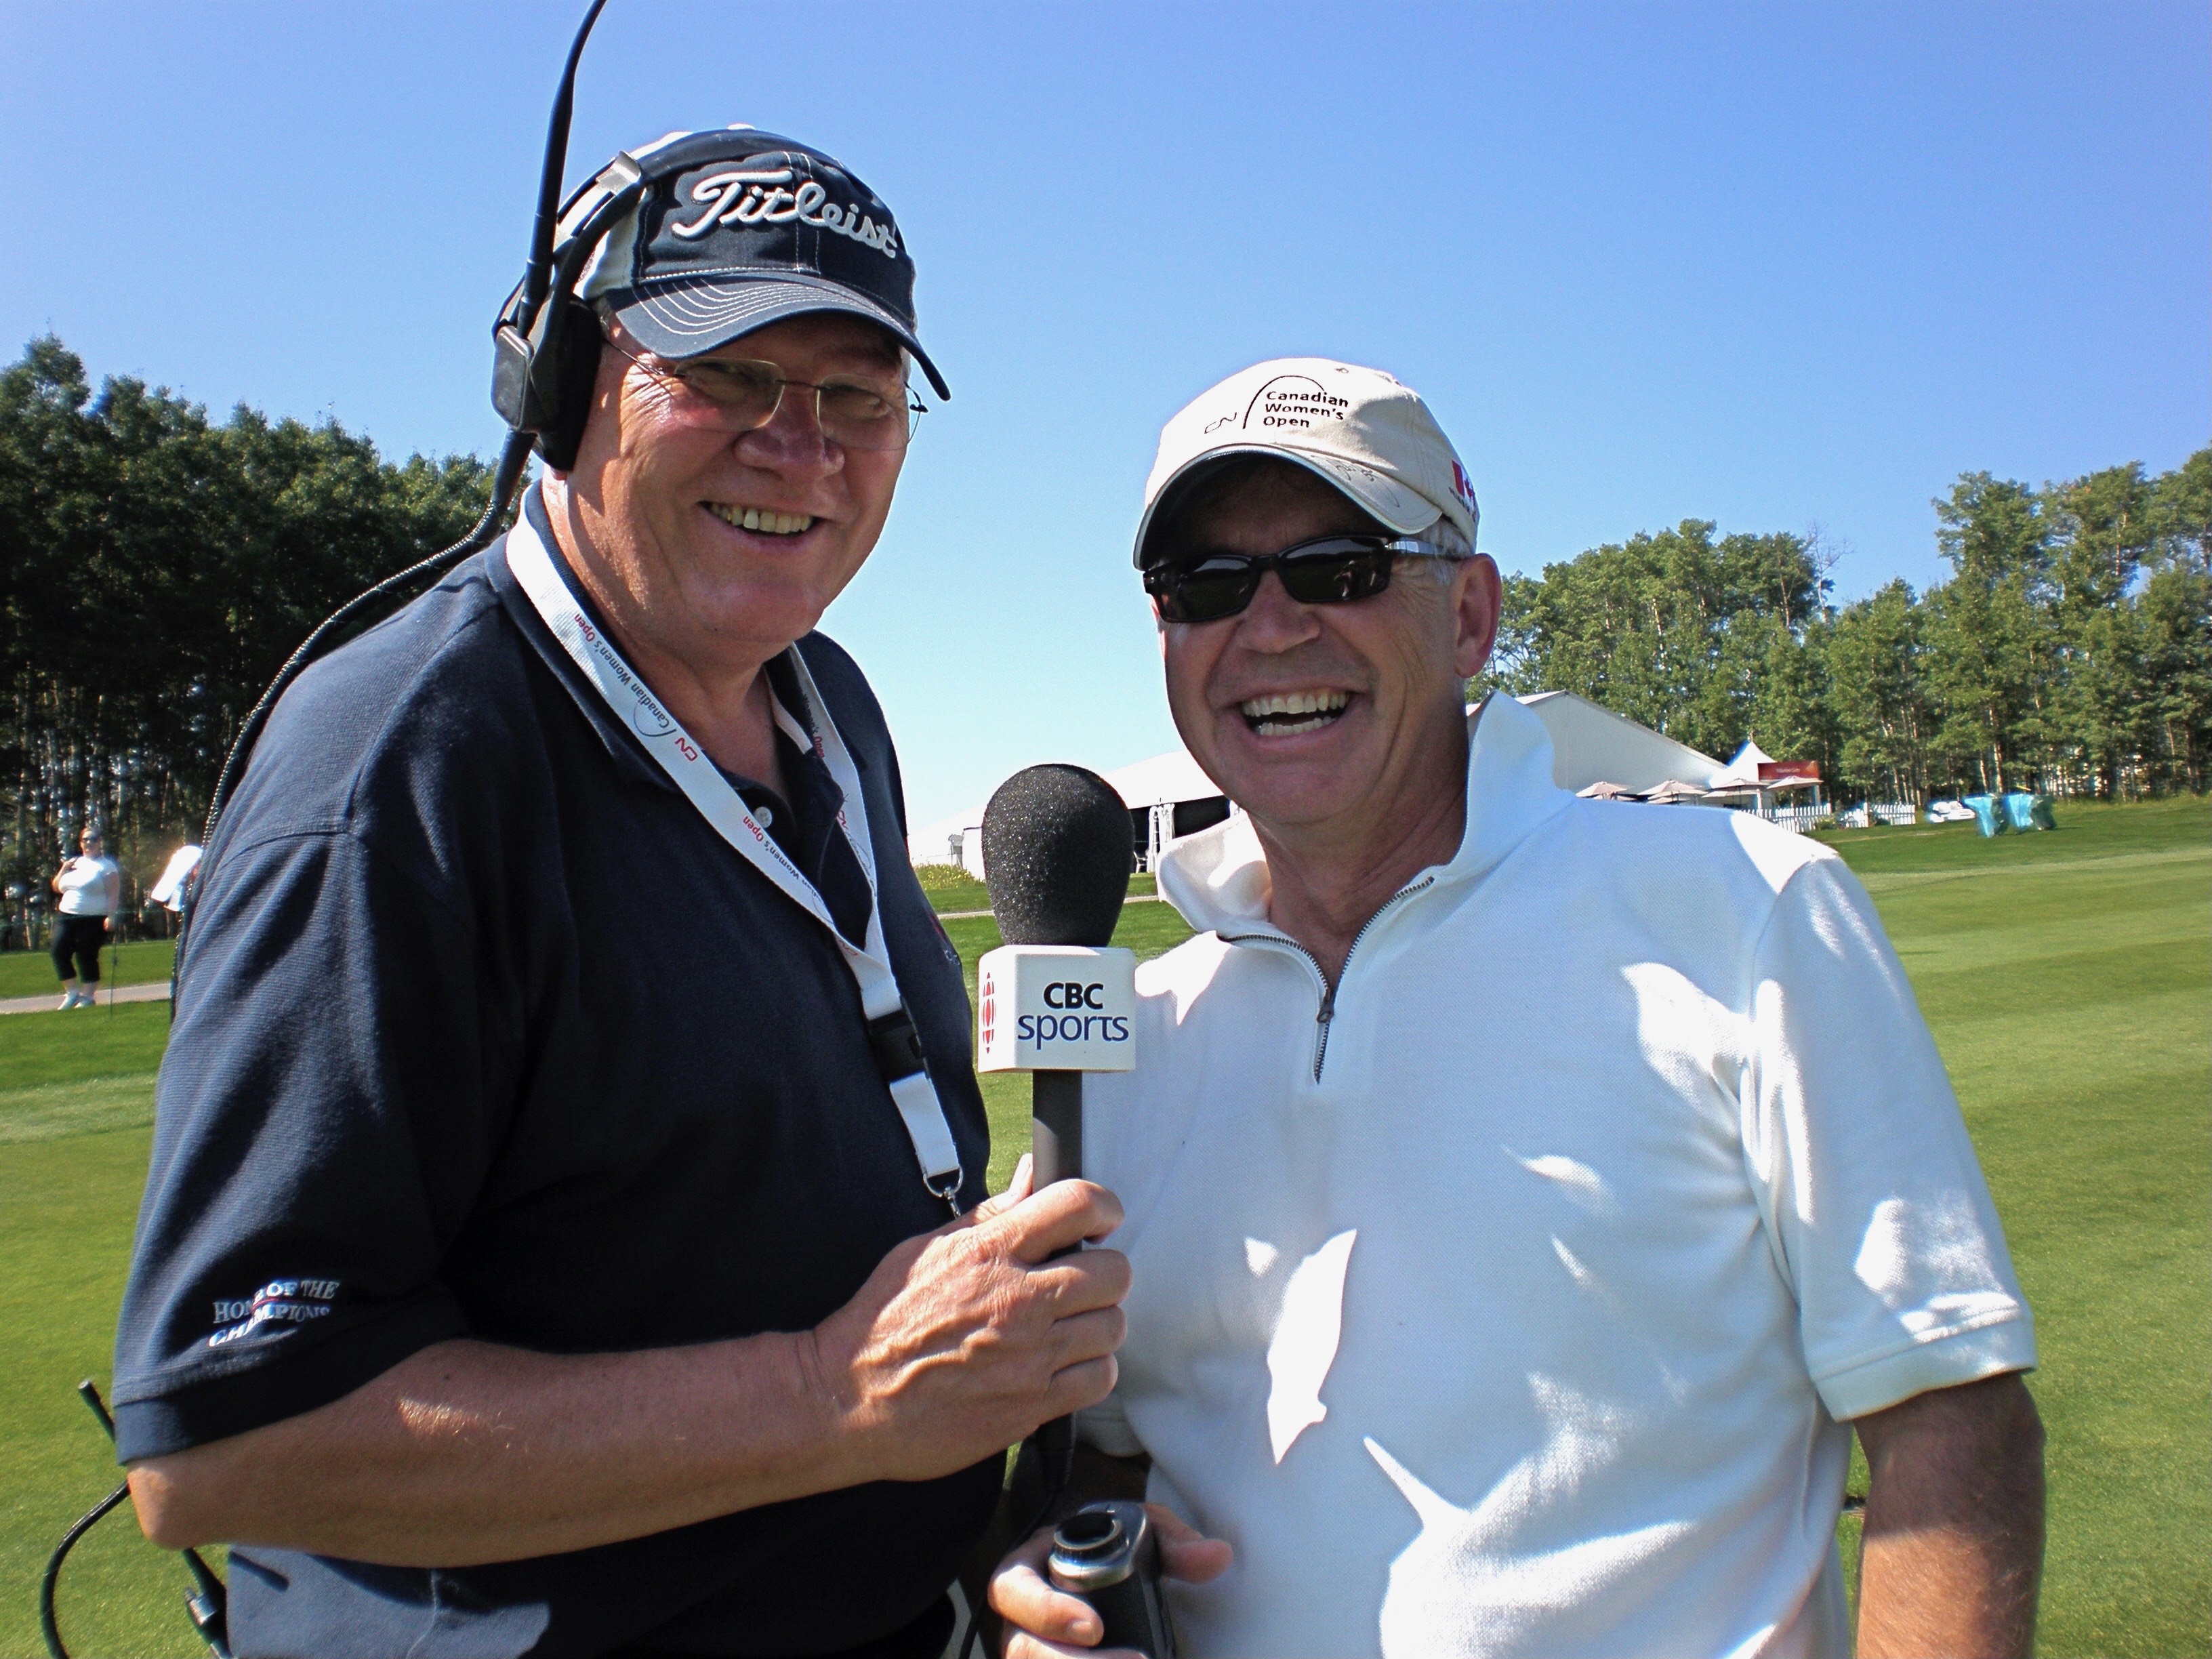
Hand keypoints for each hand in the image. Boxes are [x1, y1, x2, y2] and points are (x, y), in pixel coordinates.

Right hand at [804, 1156, 1130, 1484]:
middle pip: (1113, 1271)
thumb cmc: (885, 1321)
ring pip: (1112, 1326)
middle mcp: (1017, 1300)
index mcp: (990, 1252)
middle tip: (1081, 1282)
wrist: (851, 1398)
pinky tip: (1064, 1365)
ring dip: (1096, 1323)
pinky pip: (1099, 1378)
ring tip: (1067, 1327)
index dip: (1103, 1206)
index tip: (1101, 1220)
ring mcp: (1029, 1355)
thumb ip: (991, 1213)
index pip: (1078, 1205)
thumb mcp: (929, 1248)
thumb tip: (1032, 1174)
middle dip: (1103, 1271)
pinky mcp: (1031, 1404)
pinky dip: (1091, 1370)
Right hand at [990, 1506, 1231, 1655]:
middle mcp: (1019, 1620)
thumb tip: (1217, 1557)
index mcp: (1026, 1571)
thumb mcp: (1139, 1534)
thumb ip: (1176, 1543)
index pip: (1012, 1589)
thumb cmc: (1112, 1551)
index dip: (1047, 1611)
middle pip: (1023, 1650)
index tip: (1095, 1627)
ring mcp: (1030, 1652)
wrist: (1101, 1579)